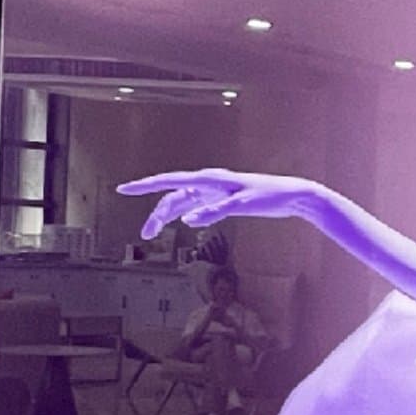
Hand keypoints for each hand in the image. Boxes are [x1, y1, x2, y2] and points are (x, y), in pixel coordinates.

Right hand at [117, 169, 322, 239]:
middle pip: (172, 196)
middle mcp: (208, 182)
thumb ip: (216, 211)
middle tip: (146, 235)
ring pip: (182, 202)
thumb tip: (188, 219)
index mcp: (209, 179)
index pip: (169, 181)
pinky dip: (185, 214)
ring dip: (168, 216)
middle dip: (156, 214)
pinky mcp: (223, 198)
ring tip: (155, 234)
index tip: (124, 189)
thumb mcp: (243, 205)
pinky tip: (182, 223)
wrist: (291, 195)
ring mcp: (214, 190)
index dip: (145, 186)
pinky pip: (196, 205)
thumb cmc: (269, 196)